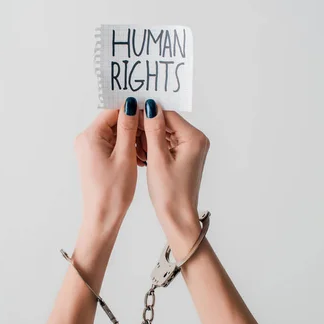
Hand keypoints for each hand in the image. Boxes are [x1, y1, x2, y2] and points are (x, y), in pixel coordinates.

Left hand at [74, 102, 139, 231]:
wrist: (102, 217)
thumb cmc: (113, 192)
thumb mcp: (125, 156)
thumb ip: (128, 127)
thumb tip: (131, 104)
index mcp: (90, 136)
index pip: (113, 111)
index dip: (133, 111)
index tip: (150, 116)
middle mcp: (86, 140)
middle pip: (114, 121)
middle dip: (134, 127)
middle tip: (151, 135)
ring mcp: (89, 149)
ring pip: (115, 133)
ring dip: (132, 138)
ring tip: (146, 151)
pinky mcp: (95, 158)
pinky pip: (113, 145)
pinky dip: (127, 148)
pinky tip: (139, 158)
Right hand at [140, 100, 209, 258]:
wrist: (178, 217)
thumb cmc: (170, 193)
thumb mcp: (158, 159)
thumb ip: (153, 131)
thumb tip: (150, 107)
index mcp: (194, 138)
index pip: (168, 115)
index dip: (148, 113)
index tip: (129, 114)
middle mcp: (196, 140)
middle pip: (167, 123)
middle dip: (147, 126)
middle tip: (127, 129)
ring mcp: (190, 148)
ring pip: (164, 133)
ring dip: (148, 137)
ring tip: (132, 144)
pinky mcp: (184, 157)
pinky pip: (166, 144)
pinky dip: (153, 146)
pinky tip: (140, 153)